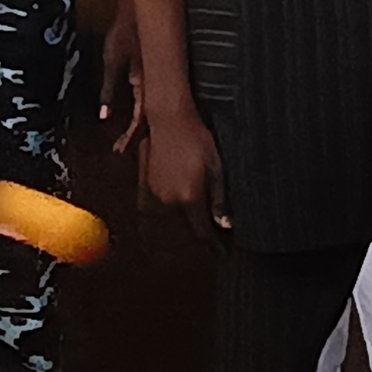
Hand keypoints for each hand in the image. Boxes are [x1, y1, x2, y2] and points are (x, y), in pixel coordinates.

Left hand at [99, 0, 142, 150]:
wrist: (138, 11)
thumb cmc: (124, 33)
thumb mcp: (111, 62)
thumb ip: (109, 90)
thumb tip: (104, 115)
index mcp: (143, 84)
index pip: (139, 119)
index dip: (129, 136)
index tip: (119, 148)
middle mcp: (153, 84)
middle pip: (147, 118)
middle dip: (134, 135)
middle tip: (122, 148)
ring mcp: (155, 79)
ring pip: (151, 109)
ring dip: (139, 124)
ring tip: (128, 138)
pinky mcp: (154, 72)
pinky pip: (151, 97)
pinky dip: (143, 110)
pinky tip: (138, 115)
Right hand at [139, 99, 229, 240]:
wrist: (169, 119)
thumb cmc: (196, 138)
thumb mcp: (216, 167)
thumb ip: (219, 199)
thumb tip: (225, 225)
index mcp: (189, 198)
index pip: (203, 231)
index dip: (213, 244)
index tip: (222, 252)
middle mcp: (170, 201)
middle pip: (186, 230)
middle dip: (200, 238)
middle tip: (213, 243)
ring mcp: (155, 194)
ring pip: (170, 221)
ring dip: (182, 229)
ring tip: (194, 231)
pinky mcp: (145, 185)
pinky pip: (153, 210)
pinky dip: (163, 219)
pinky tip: (169, 219)